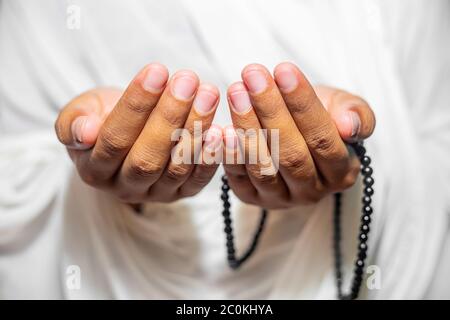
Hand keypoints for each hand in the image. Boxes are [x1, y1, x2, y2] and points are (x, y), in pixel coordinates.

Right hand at [55, 63, 222, 203]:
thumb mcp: (81, 111)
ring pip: (176, 168)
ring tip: (208, 94)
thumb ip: (73, 121)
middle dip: (170, 116)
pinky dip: (211, 157)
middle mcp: (124, 188)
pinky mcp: (181, 193)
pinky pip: (198, 180)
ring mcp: (156, 194)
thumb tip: (84, 132)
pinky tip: (222, 130)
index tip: (156, 71)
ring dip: (194, 130)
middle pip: (147, 158)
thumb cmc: (103, 116)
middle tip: (188, 80)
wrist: (127, 132)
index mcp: (94, 170)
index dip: (136, 106)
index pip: (114, 139)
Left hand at [223, 62, 375, 208]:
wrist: (297, 132)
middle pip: (291, 154)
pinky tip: (220, 128)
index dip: (303, 105)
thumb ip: (356, 114)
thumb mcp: (345, 108)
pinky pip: (239, 180)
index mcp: (342, 172)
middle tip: (252, 76)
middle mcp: (312, 192)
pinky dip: (229, 155)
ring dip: (247, 127)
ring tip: (236, 92)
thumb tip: (350, 127)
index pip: (322, 139)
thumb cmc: (323, 116)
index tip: (284, 70)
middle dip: (270, 111)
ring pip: (264, 167)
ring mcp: (281, 198)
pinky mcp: (252, 198)